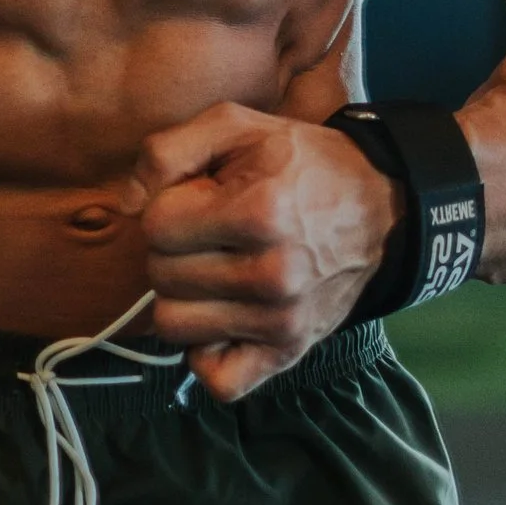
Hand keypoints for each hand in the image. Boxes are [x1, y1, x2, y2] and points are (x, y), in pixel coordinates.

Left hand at [134, 104, 402, 401]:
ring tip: (215, 272)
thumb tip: (126, 203)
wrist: (378, 207)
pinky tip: (223, 318)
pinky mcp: (287, 353)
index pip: (156, 225)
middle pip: (160, 276)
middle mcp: (272, 273)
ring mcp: (280, 320)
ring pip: (173, 326)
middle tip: (211, 234)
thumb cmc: (300, 164)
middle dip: (174, 250)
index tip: (202, 199)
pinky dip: (208, 353)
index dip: (170, 206)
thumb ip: (168, 150)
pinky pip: (215, 378)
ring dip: (183, 298)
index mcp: (259, 211)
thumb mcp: (237, 126)